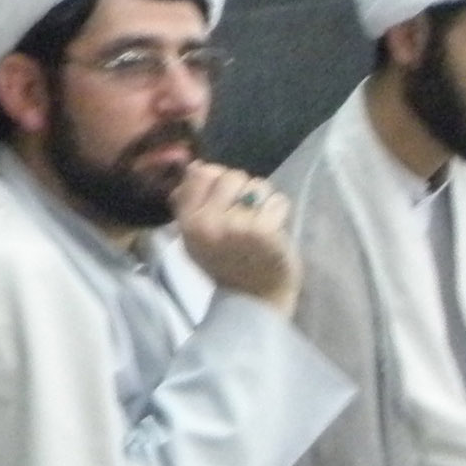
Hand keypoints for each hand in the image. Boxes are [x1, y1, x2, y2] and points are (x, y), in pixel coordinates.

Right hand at [170, 161, 297, 306]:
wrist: (253, 299)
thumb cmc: (226, 263)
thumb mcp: (197, 236)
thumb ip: (191, 201)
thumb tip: (194, 165)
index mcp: (187, 223)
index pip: (200, 173)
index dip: (216, 179)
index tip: (223, 200)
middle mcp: (207, 223)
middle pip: (231, 175)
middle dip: (242, 190)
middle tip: (244, 216)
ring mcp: (236, 226)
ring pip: (257, 185)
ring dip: (263, 201)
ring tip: (259, 224)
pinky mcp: (263, 231)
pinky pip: (277, 201)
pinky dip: (279, 212)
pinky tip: (272, 231)